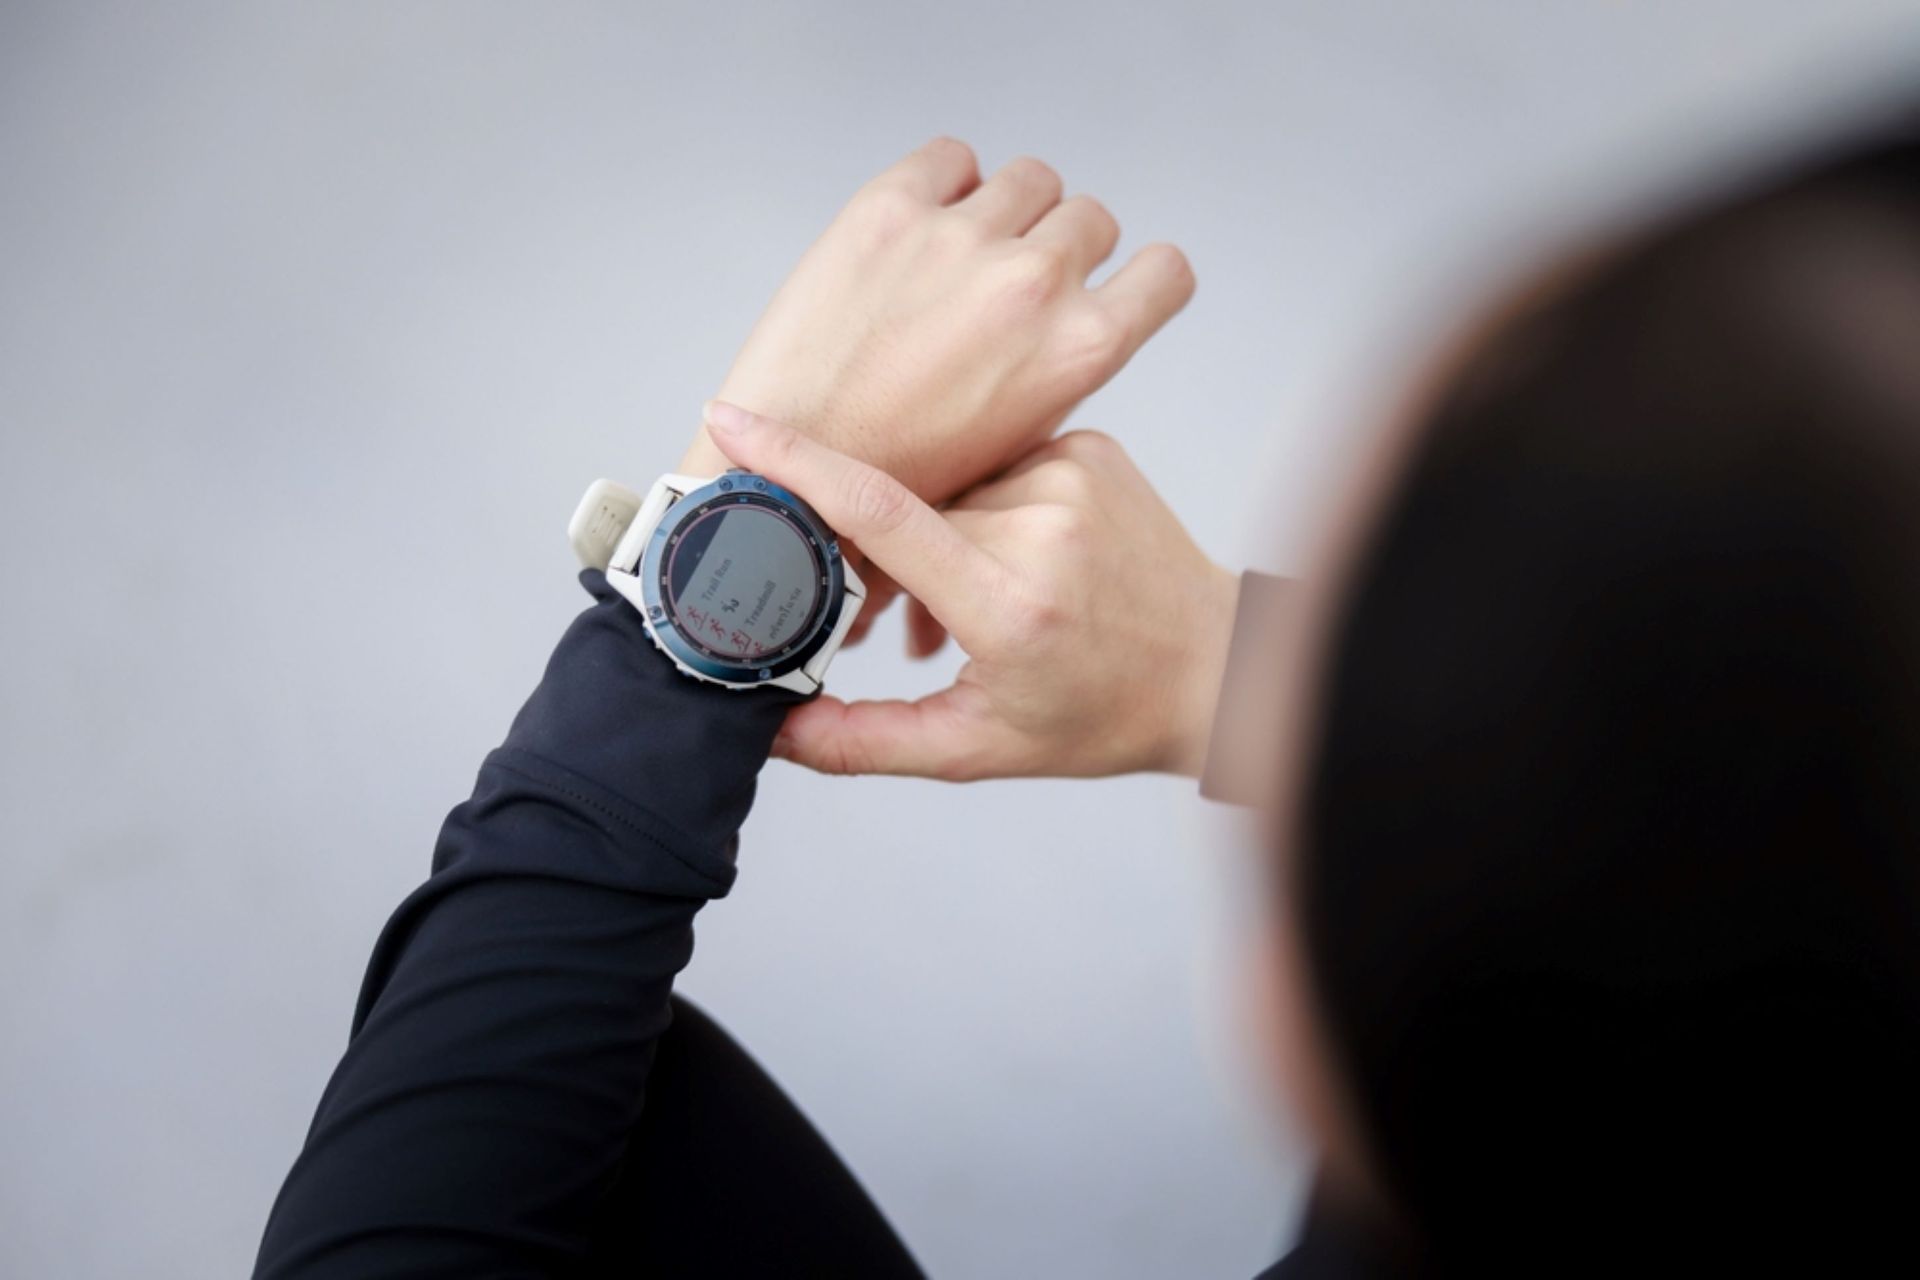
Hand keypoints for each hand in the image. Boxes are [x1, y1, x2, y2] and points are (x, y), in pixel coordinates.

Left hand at [679, 137, 1194, 506]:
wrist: (796, 482)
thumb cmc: (901, 485)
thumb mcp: (1020, 447)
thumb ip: (1057, 373)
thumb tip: (1068, 327)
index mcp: (1081, 349)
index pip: (1166, 273)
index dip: (1143, 278)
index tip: (1114, 283)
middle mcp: (1033, 282)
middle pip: (1091, 218)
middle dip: (1063, 247)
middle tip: (1013, 287)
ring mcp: (961, 237)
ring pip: (1031, 178)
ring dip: (1010, 208)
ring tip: (967, 255)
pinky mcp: (890, 209)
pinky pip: (951, 156)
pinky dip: (947, 181)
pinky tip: (923, 226)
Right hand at [703, 401, 1238, 780]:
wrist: (1214, 667)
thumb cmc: (1099, 716)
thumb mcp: (978, 748)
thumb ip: (865, 741)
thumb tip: (768, 732)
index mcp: (1010, 603)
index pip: (881, 513)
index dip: (796, 464)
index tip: (731, 421)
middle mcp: (1044, 526)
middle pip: (904, 509)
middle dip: (883, 559)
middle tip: (911, 622)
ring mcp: (1071, 474)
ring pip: (946, 485)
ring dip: (938, 534)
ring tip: (978, 602)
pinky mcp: (1087, 444)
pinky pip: (993, 462)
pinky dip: (982, 507)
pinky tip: (1018, 556)